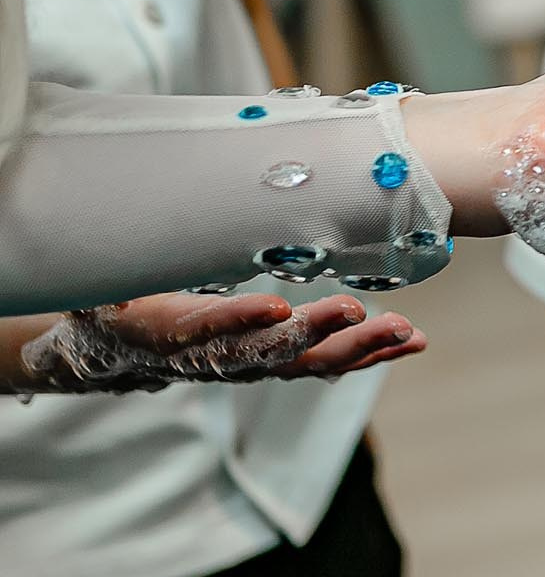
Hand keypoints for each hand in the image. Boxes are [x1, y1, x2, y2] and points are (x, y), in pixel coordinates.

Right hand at [21, 292, 421, 393]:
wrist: (112, 346)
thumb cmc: (111, 300)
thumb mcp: (104, 280)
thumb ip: (125, 259)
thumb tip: (117, 213)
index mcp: (164, 331)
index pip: (201, 330)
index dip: (236, 322)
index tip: (273, 310)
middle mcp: (209, 356)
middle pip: (265, 353)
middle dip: (315, 334)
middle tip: (359, 313)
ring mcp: (245, 362)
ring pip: (304, 362)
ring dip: (357, 348)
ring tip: (405, 332)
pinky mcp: (272, 360)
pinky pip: (323, 362)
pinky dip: (367, 353)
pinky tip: (409, 341)